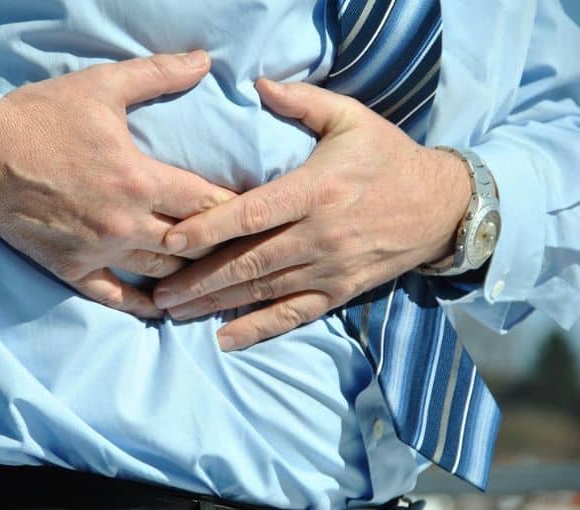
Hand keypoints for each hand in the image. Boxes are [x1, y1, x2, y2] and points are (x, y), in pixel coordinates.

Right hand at [0, 51, 233, 318]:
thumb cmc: (41, 117)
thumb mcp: (102, 86)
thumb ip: (158, 74)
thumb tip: (204, 61)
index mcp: (139, 180)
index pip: (207, 202)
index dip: (238, 208)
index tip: (257, 211)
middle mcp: (125, 223)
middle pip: (192, 243)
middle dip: (222, 244)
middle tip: (245, 246)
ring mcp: (99, 251)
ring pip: (162, 273)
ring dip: (191, 274)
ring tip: (215, 274)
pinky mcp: (72, 269)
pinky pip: (116, 297)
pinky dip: (144, 306)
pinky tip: (165, 309)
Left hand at [153, 79, 470, 348]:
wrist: (442, 206)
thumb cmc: (388, 158)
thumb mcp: (352, 118)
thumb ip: (303, 102)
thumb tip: (258, 83)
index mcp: (316, 190)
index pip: (252, 214)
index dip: (208, 229)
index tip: (170, 241)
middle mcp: (319, 235)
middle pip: (249, 262)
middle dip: (199, 279)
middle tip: (157, 292)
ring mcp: (329, 268)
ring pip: (263, 291)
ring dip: (216, 304)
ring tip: (174, 313)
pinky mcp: (339, 291)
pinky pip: (294, 315)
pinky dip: (258, 329)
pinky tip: (225, 339)